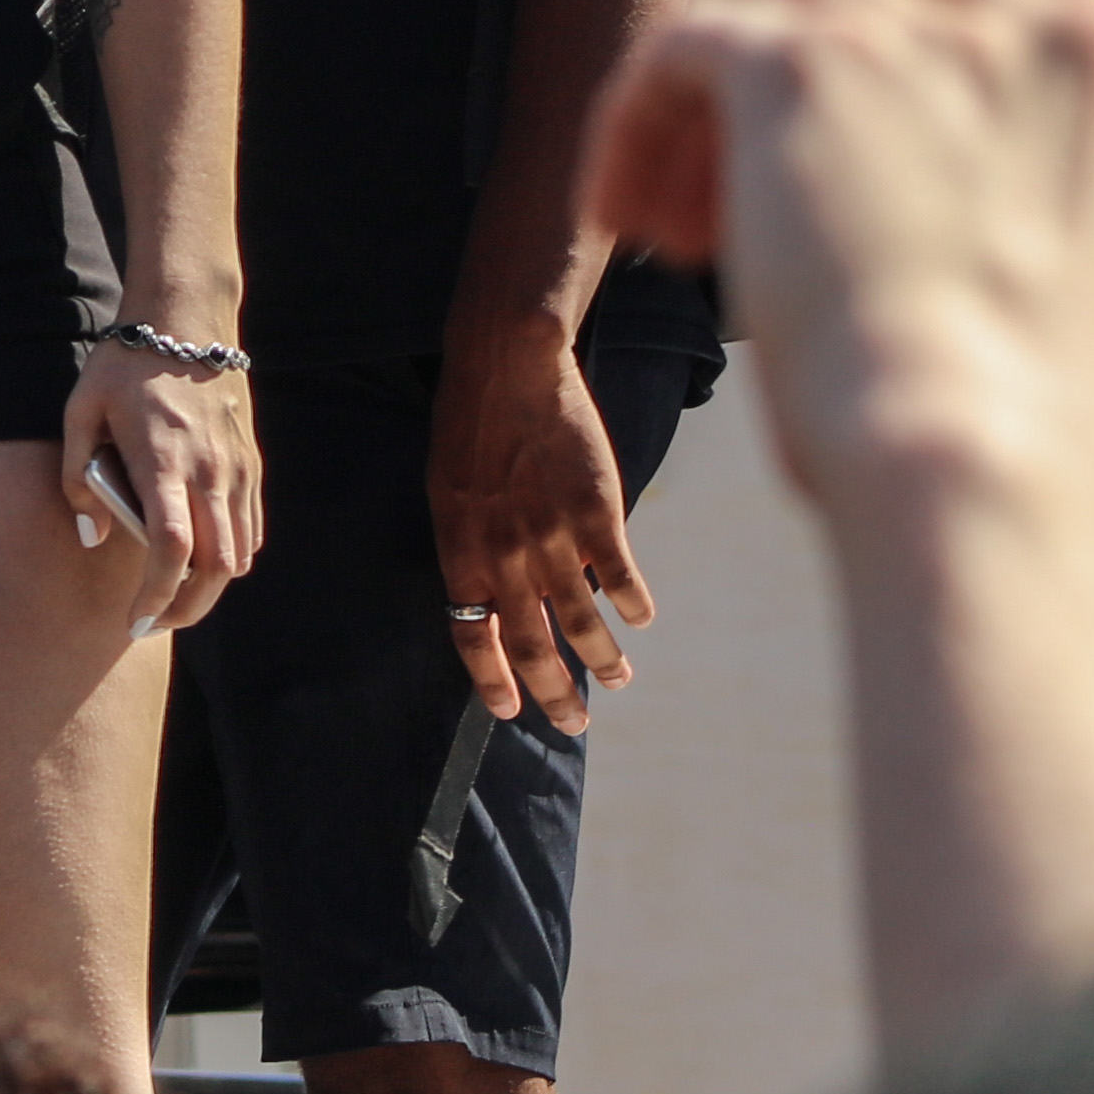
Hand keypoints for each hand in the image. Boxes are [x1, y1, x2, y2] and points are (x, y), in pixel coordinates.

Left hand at [61, 338, 258, 636]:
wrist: (187, 319)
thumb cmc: (124, 366)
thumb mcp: (81, 411)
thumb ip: (77, 477)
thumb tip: (91, 535)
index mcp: (163, 462)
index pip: (171, 549)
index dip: (156, 595)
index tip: (136, 620)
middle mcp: (208, 472)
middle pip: (215, 568)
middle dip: (186, 608)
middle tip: (155, 622)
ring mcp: (237, 469)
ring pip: (239, 554)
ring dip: (209, 587)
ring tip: (174, 595)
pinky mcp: (251, 463)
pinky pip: (251, 527)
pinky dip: (232, 555)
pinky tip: (203, 558)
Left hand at [427, 310, 651, 732]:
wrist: (507, 369)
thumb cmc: (470, 426)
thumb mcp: (451, 494)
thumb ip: (475, 548)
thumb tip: (504, 593)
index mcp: (462, 554)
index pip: (473, 639)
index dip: (493, 681)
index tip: (511, 711)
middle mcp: (505, 558)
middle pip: (533, 648)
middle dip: (557, 695)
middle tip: (576, 723)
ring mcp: (553, 539)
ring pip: (582, 624)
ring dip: (603, 661)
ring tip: (619, 679)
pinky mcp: (597, 514)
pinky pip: (620, 576)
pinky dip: (633, 603)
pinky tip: (641, 617)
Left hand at [581, 0, 1093, 546]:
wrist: (996, 484)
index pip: (1010, 38)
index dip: (930, 122)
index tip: (882, 219)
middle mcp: (1050, 24)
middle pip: (894, 10)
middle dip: (830, 111)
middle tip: (769, 230)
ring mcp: (926, 31)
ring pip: (790, 19)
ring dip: (733, 121)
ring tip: (696, 234)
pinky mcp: (803, 60)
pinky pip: (688, 40)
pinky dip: (642, 114)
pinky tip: (630, 211)